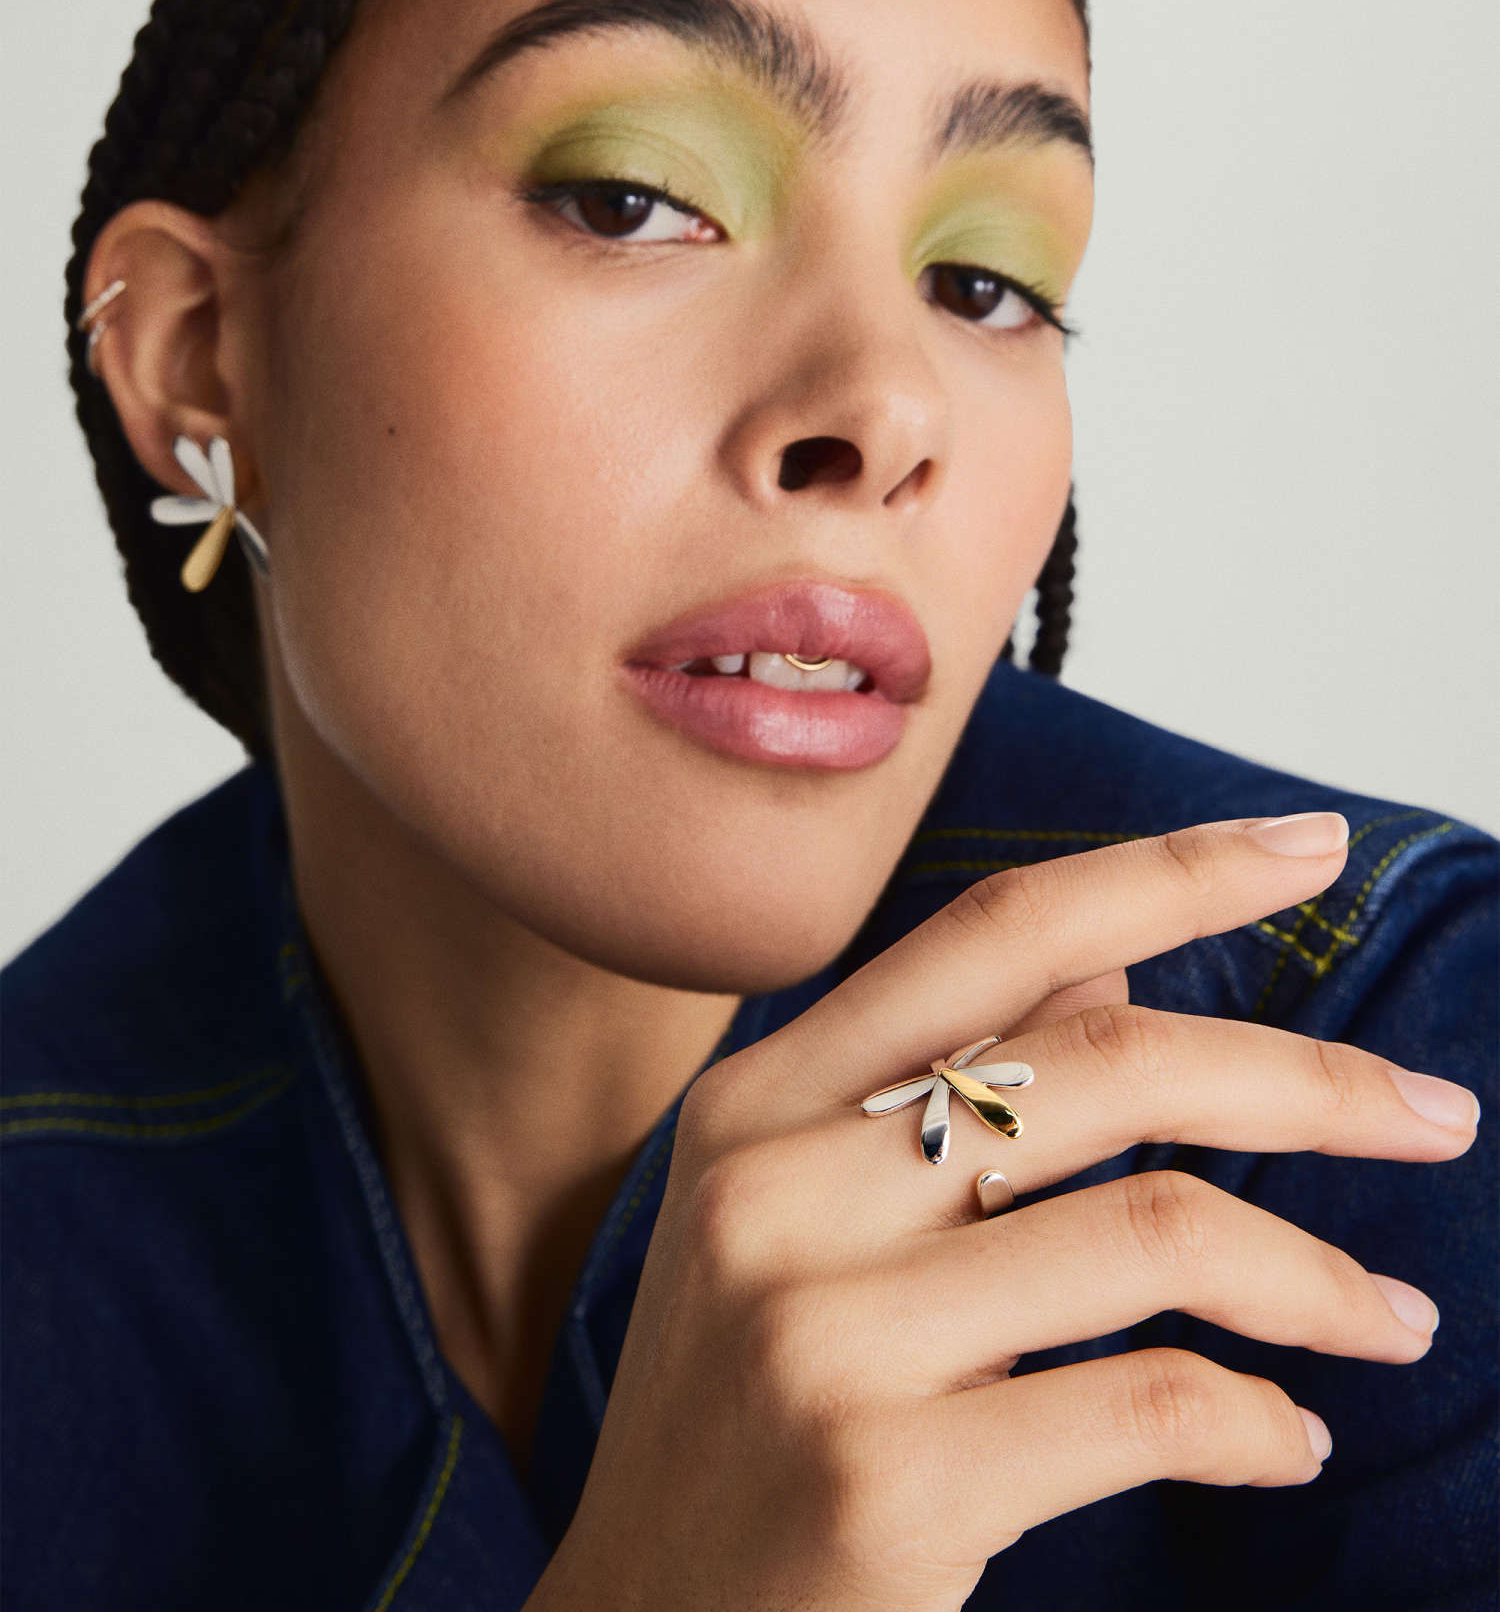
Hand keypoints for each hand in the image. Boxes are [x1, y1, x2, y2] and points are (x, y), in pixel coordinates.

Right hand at [528, 814, 1476, 1611]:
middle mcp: (777, 1190)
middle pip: (1100, 1060)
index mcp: (759, 1103)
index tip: (1309, 848)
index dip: (1167, 873)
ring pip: (1148, 1228)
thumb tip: (1114, 956)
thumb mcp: (802, 1221)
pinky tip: (1285, 1439)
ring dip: (1312, 1275)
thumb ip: (943, 1078)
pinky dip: (1252, 1419)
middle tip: (1434, 1113)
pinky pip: (1143, 1404)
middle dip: (1304, 1079)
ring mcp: (823, 1332)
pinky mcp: (885, 1481)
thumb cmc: (738, 1415)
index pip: (994, 932)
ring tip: (1390, 1319)